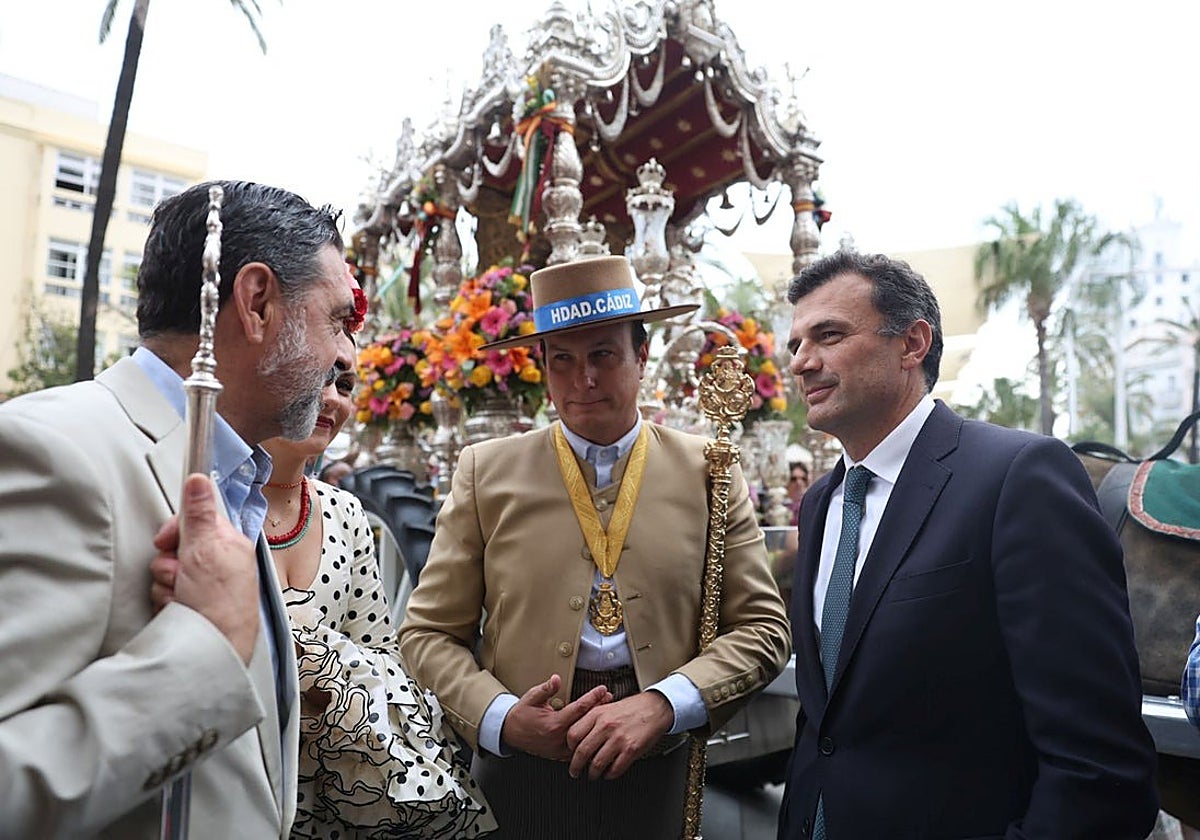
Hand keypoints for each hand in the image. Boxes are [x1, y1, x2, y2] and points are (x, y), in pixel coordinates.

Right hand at [150, 473, 259, 663]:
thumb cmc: (219, 602)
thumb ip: (199, 513)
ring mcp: (205, 587)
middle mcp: (220, 564)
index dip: (175, 531)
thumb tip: (198, 477)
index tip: (166, 541)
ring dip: (168, 585)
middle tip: (181, 576)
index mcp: (230, 544)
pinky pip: (166, 594)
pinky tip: (179, 611)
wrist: (214, 649)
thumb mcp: (207, 549)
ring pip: (167, 572)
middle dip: (170, 563)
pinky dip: (168, 602)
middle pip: (176, 548)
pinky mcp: (192, 607)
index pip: (195, 522)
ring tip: (183, 598)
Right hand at [500, 674, 612, 759]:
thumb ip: (546, 689)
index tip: (602, 688)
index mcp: (554, 723)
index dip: (593, 697)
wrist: (510, 734)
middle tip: (609, 697)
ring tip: (606, 711)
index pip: (579, 708)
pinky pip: (579, 748)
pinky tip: (596, 729)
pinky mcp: (560, 755)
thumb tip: (556, 678)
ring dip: (596, 723)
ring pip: (585, 736)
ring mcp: (561, 748)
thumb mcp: (531, 697)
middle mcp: (559, 738)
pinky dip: (588, 737)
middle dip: (599, 708)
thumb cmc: (521, 714)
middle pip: (586, 722)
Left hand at [567, 690, 673, 780]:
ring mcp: (618, 738)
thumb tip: (576, 737)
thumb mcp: (606, 707)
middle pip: (582, 752)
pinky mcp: (631, 749)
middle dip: (576, 767)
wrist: (654, 708)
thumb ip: (590, 719)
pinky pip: (615, 769)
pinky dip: (610, 775)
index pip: (573, 734)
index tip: (570, 754)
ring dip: (592, 774)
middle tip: (575, 772)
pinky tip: (609, 773)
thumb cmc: (630, 709)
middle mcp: (606, 726)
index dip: (569, 748)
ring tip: (592, 775)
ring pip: (597, 764)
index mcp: (597, 714)